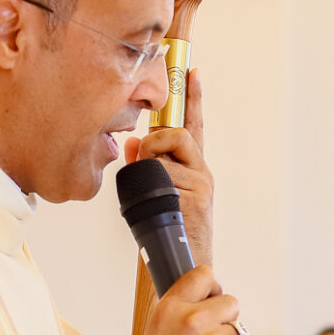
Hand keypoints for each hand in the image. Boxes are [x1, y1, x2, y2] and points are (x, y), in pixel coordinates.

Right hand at [112, 264, 249, 334]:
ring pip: (239, 334)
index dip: (212, 288)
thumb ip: (178, 317)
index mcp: (171, 308)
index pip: (204, 276)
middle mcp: (194, 320)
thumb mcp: (153, 334)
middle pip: (232, 303)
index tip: (212, 298)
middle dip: (225, 320)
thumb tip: (203, 306)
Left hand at [125, 67, 214, 267]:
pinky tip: (159, 206)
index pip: (194, 125)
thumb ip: (145, 166)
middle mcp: (202, 171)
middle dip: (153, 143)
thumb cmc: (166, 230)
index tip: (192, 70)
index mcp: (194, 167)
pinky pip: (164, 177)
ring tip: (151, 196)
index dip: (193, 97)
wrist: (185, 264)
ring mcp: (202, 183)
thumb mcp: (154, 193)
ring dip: (147, 171)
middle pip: (175, 134)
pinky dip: (153, 188)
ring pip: (163, 157)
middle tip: (142, 160)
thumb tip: (131, 143)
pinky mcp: (197, 197)